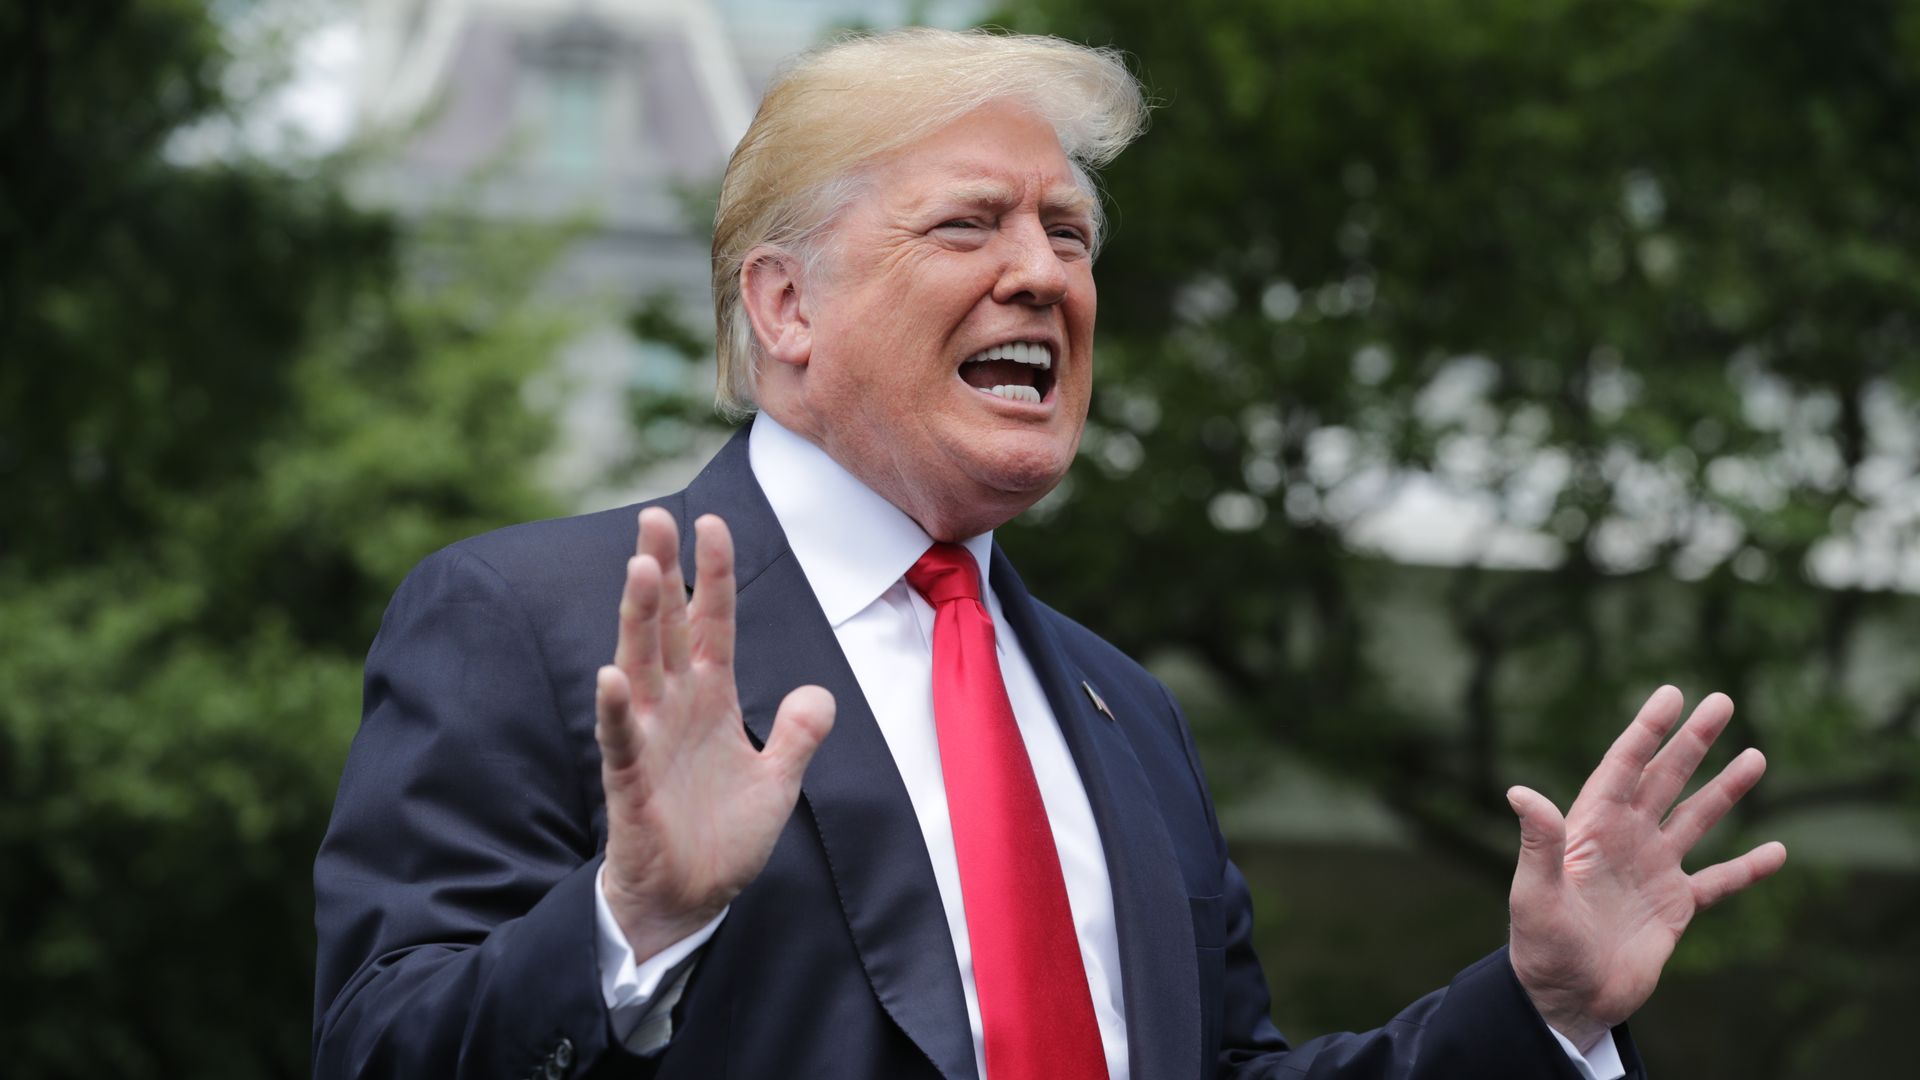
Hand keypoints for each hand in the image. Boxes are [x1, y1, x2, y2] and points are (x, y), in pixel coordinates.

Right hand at [595, 508, 835, 960]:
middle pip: (666, 627)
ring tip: (637, 567)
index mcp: (711, 700)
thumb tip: (819, 691)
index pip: (712, 623)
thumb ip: (798, 735)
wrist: (688, 904)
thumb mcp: (778, 783)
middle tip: (654, 516)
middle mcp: (676, 708)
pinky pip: (620, 739)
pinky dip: (615, 709)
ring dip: (637, 618)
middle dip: (661, 572)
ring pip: (640, 666)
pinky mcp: (630, 783)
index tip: (712, 521)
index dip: (714, 575)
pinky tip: (610, 676)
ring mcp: (649, 740)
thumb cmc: (722, 840)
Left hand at [1506, 686, 1786, 1049]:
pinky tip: (1777, 851)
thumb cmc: (1539, 947)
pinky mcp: (1674, 907)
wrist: (1566, 999)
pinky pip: (1718, 881)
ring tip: (1756, 755)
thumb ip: (1538, 845)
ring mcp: (1652, 871)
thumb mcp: (1533, 894)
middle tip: (1721, 701)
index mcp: (1591, 829)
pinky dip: (1746, 867)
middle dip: (1691, 741)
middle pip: (1664, 779)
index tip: (1671, 693)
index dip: (1646, 730)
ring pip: (1696, 819)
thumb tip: (1519, 792)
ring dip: (1725, 789)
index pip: (1622, 767)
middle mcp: (1625, 840)